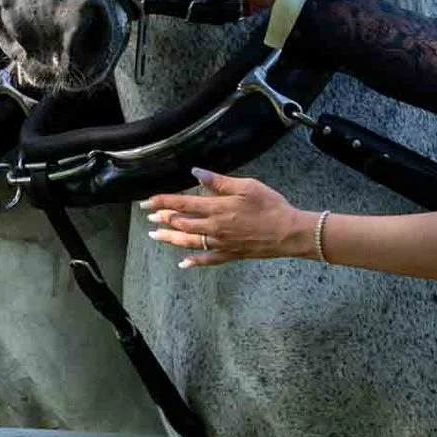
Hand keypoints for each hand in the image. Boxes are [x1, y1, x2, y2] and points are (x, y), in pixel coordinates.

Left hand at [141, 168, 306, 267]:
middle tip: (149, 217)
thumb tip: (196, 173)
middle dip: (163, 219)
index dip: (163, 201)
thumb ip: (219, 182)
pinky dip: (194, 262)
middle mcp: (214, 227)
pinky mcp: (231, 254)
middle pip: (181, 223)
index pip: (183, 203)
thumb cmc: (271, 206)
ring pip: (189, 242)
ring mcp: (221, 243)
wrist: (289, 232)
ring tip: (155, 236)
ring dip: (170, 238)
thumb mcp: (247, 186)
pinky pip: (208, 260)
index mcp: (217, 208)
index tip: (147, 202)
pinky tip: (183, 263)